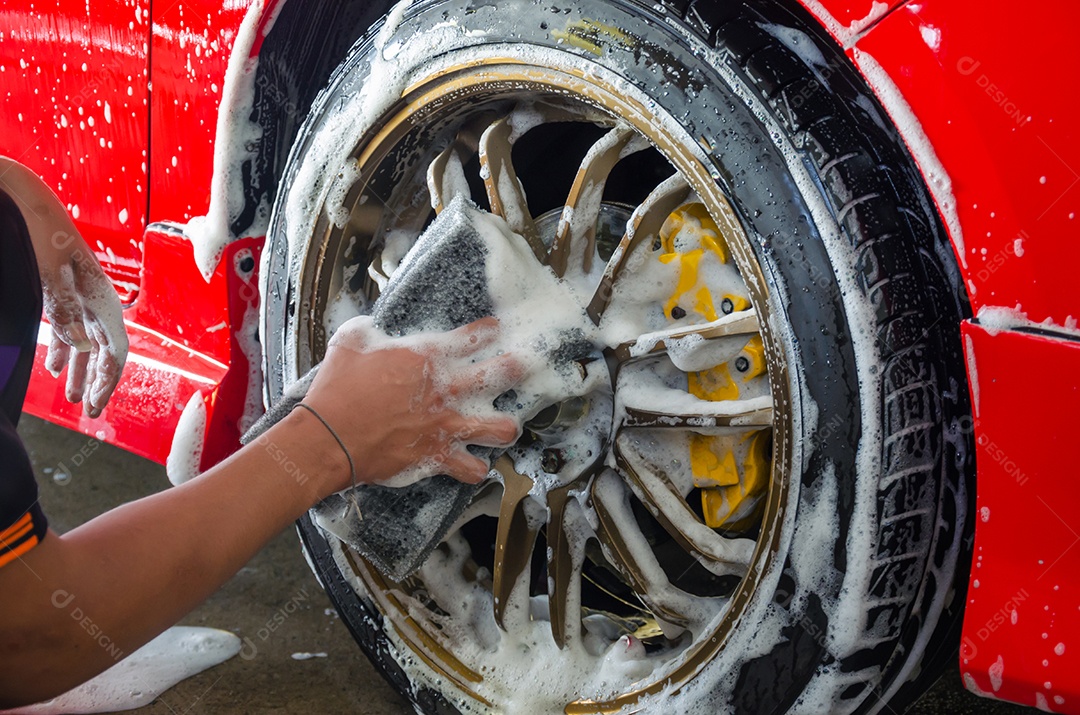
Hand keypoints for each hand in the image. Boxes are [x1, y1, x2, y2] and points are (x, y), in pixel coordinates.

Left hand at [39, 235, 127, 417]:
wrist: (29, 203)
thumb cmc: (41, 234)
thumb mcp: (48, 272)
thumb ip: (64, 310)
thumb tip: (82, 346)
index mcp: (102, 299)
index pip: (116, 350)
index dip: (108, 379)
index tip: (94, 403)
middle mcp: (98, 302)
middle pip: (105, 350)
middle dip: (97, 382)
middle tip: (87, 411)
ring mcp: (83, 297)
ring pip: (87, 343)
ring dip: (79, 371)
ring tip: (70, 398)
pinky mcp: (67, 293)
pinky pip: (71, 329)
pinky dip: (63, 350)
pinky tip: (52, 367)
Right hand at [304, 316, 522, 488]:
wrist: (328, 437)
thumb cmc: (337, 389)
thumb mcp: (350, 343)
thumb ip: (367, 331)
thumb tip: (371, 328)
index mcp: (427, 356)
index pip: (472, 337)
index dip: (488, 331)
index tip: (496, 330)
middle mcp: (445, 389)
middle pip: (501, 374)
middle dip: (517, 368)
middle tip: (524, 366)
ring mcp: (446, 425)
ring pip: (500, 428)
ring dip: (505, 426)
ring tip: (506, 426)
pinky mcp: (437, 456)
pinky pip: (472, 469)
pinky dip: (475, 468)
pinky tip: (474, 464)